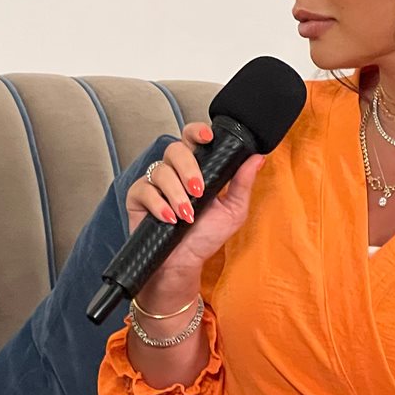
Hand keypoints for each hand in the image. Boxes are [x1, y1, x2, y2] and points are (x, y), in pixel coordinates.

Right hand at [127, 123, 265, 285]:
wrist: (183, 262)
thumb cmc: (206, 236)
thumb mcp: (233, 211)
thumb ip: (243, 183)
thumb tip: (257, 158)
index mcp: (197, 167)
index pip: (193, 139)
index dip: (196, 131)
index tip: (207, 137)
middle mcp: (174, 171)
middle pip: (175, 149)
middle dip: (188, 168)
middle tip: (198, 190)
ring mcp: (154, 183)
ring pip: (160, 171)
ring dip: (176, 193)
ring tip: (186, 215)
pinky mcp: (137, 197)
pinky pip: (144, 189)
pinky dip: (158, 204)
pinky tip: (168, 218)